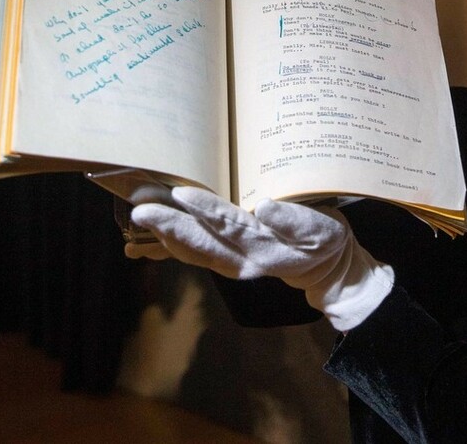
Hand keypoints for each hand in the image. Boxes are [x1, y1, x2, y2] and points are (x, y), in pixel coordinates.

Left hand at [128, 188, 393, 330]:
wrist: (327, 271)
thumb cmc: (325, 241)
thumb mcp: (322, 230)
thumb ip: (295, 222)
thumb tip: (262, 207)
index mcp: (264, 249)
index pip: (231, 226)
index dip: (206, 211)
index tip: (182, 194)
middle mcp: (242, 261)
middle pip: (201, 242)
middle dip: (170, 225)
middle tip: (141, 208)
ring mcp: (231, 264)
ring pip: (192, 250)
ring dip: (165, 233)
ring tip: (140, 215)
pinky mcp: (226, 261)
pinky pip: (194, 254)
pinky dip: (170, 244)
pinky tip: (151, 233)